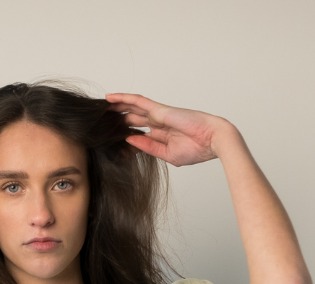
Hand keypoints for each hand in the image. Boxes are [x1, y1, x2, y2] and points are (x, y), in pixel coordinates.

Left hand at [105, 93, 236, 166]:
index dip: (125, 136)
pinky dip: (124, 98)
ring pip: (132, 108)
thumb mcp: (167, 155)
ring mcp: (158, 115)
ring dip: (117, 106)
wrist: (213, 140)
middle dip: (117, 121)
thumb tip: (130, 141)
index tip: (110, 141)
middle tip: (101, 122)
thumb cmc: (198, 149)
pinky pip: (137, 101)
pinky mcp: (159, 109)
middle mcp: (159, 124)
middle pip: (133, 120)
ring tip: (101, 106)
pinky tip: (111, 97)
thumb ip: (148, 147)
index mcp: (162, 137)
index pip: (139, 135)